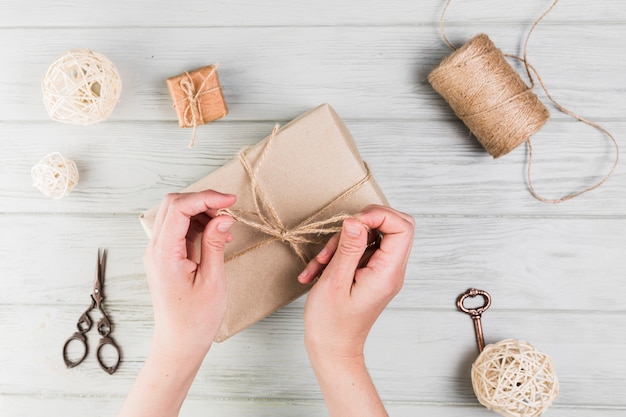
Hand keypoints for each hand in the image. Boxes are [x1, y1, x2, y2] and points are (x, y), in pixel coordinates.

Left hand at [144, 190, 236, 359]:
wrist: (179, 343)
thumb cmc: (195, 319)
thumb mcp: (213, 281)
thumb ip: (215, 245)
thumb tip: (222, 217)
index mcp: (164, 255)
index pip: (178, 209)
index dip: (206, 198)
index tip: (230, 201)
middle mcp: (155, 250)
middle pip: (173, 205)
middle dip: (202, 201)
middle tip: (228, 210)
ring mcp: (158, 253)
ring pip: (176, 214)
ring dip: (201, 212)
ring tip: (225, 226)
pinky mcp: (165, 257)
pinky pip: (179, 229)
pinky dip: (198, 225)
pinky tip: (217, 236)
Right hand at [300, 205, 413, 358]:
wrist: (333, 349)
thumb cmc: (331, 323)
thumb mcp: (334, 282)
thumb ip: (348, 249)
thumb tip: (357, 221)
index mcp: (387, 272)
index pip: (403, 227)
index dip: (379, 215)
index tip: (352, 222)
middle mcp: (391, 270)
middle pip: (394, 226)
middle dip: (364, 222)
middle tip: (341, 234)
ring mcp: (382, 272)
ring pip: (372, 236)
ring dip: (343, 242)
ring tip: (321, 263)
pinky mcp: (370, 273)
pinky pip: (360, 250)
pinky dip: (339, 253)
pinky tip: (318, 270)